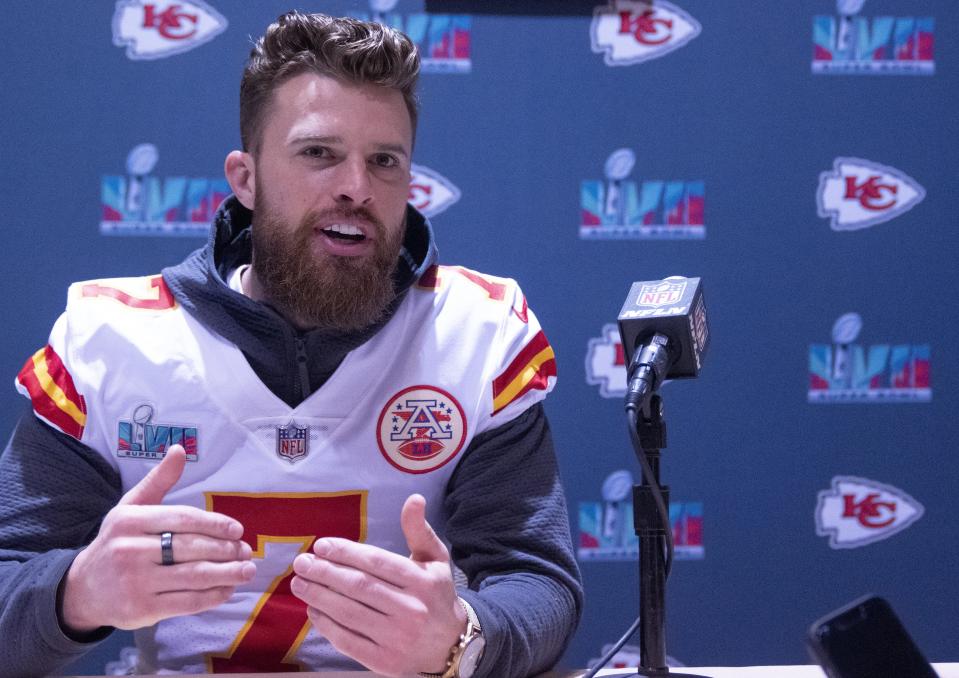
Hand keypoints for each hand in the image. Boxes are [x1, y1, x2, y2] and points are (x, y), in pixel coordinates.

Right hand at [60, 445, 255, 632]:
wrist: (82, 589)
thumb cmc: (118, 542)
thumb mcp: (131, 507)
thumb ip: (158, 480)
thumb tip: (180, 449)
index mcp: (129, 521)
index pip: (183, 519)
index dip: (215, 524)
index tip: (237, 530)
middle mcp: (129, 550)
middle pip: (191, 548)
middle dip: (226, 550)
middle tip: (247, 552)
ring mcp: (135, 582)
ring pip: (193, 576)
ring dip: (227, 574)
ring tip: (247, 570)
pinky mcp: (142, 610)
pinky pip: (186, 603)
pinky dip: (212, 596)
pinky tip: (228, 589)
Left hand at [291, 494, 466, 676]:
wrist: (451, 645)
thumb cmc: (436, 595)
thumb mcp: (435, 559)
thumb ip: (419, 530)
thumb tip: (414, 499)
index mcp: (422, 581)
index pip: (377, 563)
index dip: (346, 552)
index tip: (321, 545)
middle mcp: (411, 609)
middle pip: (359, 587)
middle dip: (325, 573)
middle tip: (302, 562)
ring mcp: (397, 638)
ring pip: (350, 613)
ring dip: (319, 597)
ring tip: (300, 583)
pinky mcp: (384, 661)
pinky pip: (348, 641)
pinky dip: (327, 626)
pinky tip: (313, 611)